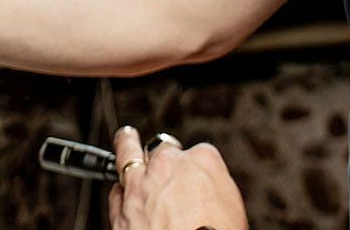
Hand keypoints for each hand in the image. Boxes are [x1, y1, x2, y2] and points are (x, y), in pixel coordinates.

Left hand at [109, 126, 247, 229]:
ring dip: (127, 146)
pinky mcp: (122, 210)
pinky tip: (120, 189)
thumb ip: (217, 190)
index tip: (198, 181)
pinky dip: (119, 192)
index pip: (200, 152)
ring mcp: (142, 186)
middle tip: (167, 165)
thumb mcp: (234, 210)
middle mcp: (169, 166)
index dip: (198, 170)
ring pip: (128, 152)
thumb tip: (212, 197)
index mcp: (202, 161)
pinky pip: (116, 192)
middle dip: (166, 158)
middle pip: (164, 149)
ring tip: (126, 138)